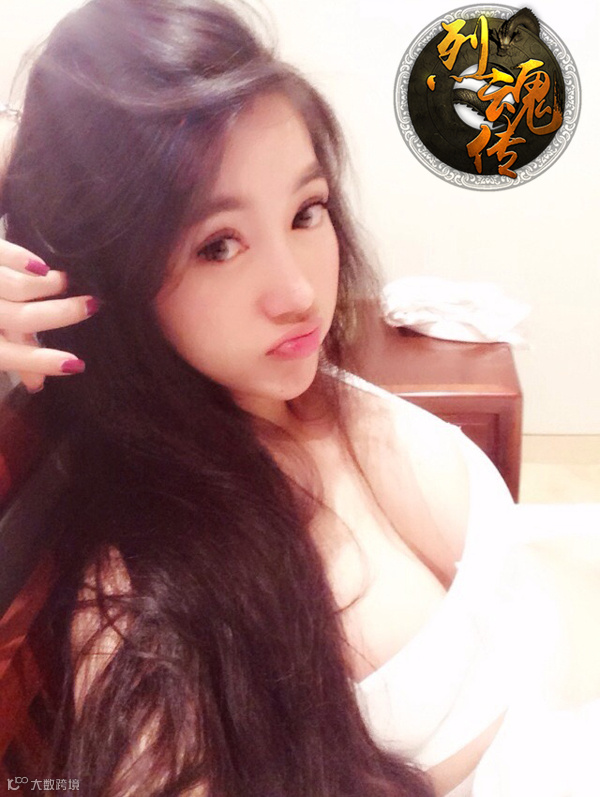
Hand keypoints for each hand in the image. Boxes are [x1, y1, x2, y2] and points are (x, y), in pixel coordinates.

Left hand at [0, 239, 98, 391]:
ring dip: (46, 285)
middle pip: (22, 318)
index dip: (40, 362)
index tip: (77, 365)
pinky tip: (39, 265)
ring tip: (64, 281)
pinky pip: (1, 252)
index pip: (8, 355)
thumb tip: (38, 384)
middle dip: (62, 314)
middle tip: (92, 306)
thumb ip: (6, 354)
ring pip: (16, 286)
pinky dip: (22, 259)